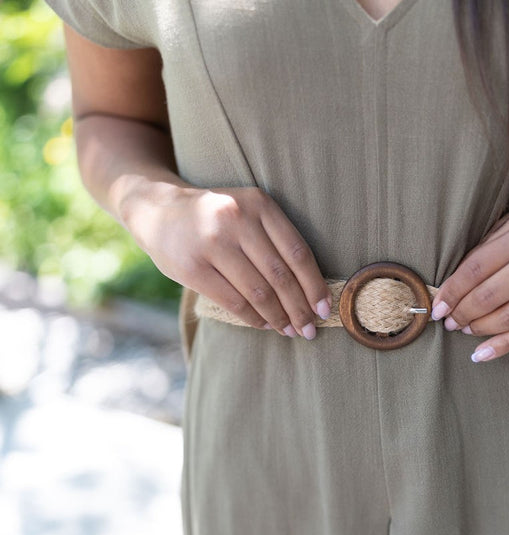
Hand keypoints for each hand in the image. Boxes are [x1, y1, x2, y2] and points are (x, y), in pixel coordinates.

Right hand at [127, 181, 331, 338]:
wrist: (157, 210)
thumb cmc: (214, 218)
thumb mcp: (247, 212)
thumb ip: (274, 240)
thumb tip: (309, 290)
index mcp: (259, 204)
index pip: (298, 252)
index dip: (315, 285)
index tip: (325, 308)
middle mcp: (236, 219)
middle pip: (280, 275)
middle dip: (300, 309)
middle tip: (310, 329)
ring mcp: (212, 243)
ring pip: (258, 292)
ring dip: (279, 317)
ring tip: (290, 330)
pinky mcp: (192, 268)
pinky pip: (233, 301)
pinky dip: (254, 318)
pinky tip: (264, 324)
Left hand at [430, 180, 508, 360]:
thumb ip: (489, 247)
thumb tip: (451, 286)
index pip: (477, 268)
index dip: (452, 291)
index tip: (437, 306)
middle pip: (491, 296)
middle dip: (462, 312)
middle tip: (448, 320)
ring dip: (479, 328)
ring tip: (463, 329)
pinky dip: (504, 345)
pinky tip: (482, 353)